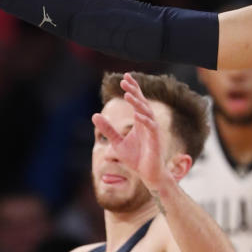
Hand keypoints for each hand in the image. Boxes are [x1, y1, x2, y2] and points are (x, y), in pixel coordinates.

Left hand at [92, 72, 171, 191]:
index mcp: (140, 122)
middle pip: (142, 102)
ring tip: (128, 94)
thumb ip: (107, 130)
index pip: (137, 101)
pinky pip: (151, 127)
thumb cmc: (136, 159)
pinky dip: (144, 120)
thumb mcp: (117, 143)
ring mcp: (153, 131)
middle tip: (125, 80)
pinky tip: (137, 115)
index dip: (132, 88)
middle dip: (134, 91)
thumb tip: (94, 115)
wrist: (148, 174)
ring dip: (138, 103)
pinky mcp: (156, 140)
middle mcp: (148, 123)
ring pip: (147, 112)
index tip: (125, 77)